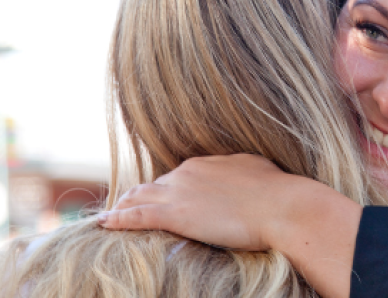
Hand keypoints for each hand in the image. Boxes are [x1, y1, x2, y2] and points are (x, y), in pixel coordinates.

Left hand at [99, 154, 299, 250]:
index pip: (178, 177)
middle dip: (140, 197)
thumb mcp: (256, 171)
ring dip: (122, 206)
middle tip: (127, 208)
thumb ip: (240, 172)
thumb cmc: (278, 192)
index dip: (168, 189)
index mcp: (206, 164)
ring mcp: (179, 193)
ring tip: (111, 215)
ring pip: (139, 197)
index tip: (162, 198)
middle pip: (154, 185)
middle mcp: (187, 173)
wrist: (282, 206)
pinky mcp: (176, 215)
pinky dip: (119, 219)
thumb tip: (242, 173)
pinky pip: (137, 216)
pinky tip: (105, 223)